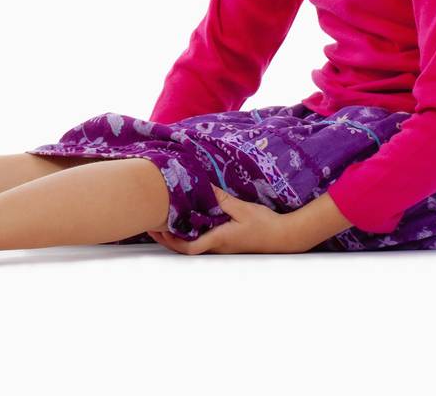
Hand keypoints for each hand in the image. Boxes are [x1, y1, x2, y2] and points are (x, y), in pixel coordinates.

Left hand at [146, 185, 301, 254]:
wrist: (284, 236)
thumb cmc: (264, 224)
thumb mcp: (242, 208)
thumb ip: (221, 199)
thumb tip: (201, 186)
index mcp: (219, 239)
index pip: (188, 247)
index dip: (170, 240)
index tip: (157, 229)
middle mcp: (217, 246)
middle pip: (185, 248)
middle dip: (167, 238)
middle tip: (151, 224)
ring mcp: (221, 246)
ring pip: (192, 244)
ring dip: (176, 235)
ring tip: (162, 221)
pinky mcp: (226, 242)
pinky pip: (202, 240)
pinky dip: (189, 233)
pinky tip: (186, 221)